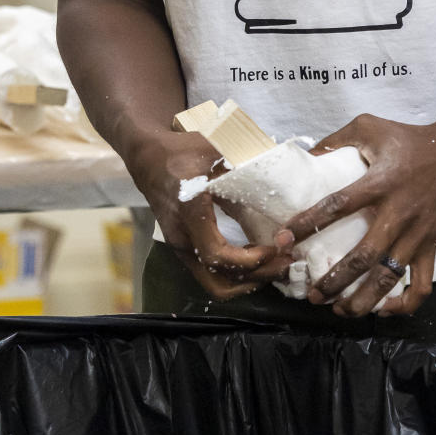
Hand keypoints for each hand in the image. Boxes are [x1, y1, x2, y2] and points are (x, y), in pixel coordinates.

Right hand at [128, 129, 294, 298]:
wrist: (149, 159)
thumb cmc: (183, 152)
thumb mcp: (215, 152)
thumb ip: (243, 167)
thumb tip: (280, 177)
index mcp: (190, 212)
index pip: (216, 255)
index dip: (248, 260)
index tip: (273, 248)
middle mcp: (183, 237)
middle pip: (217, 279)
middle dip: (255, 278)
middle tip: (286, 263)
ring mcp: (182, 247)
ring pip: (214, 283)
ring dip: (247, 280)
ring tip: (276, 265)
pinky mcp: (186, 248)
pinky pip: (211, 273)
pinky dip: (236, 273)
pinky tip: (258, 259)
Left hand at [279, 113, 435, 317]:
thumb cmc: (410, 140)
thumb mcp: (371, 126)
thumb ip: (338, 139)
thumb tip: (307, 154)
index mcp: (379, 183)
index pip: (337, 205)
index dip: (307, 223)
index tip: (283, 240)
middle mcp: (397, 214)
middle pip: (363, 256)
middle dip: (336, 280)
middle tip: (314, 294)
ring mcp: (416, 234)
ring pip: (389, 277)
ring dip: (363, 299)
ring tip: (340, 310)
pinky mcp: (431, 246)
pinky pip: (422, 284)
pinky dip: (404, 303)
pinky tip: (384, 309)